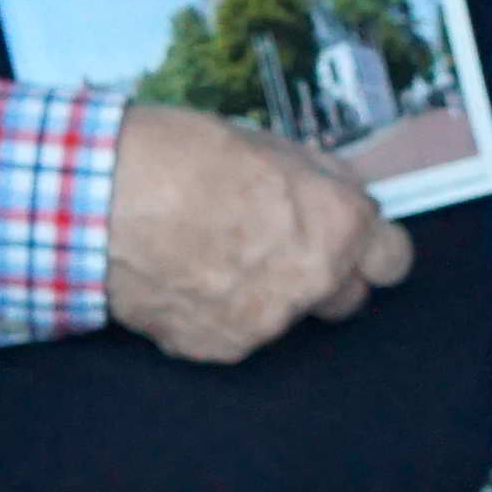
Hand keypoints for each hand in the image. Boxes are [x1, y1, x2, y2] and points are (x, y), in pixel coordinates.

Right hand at [105, 103, 410, 364]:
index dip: (372, 247)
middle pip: (347, 296)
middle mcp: (311, 281)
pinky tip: (186, 274)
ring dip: (267, 293)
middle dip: (324, 274)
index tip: (355, 240)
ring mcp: (265, 322)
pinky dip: (219, 312)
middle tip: (278, 243)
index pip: (394, 259)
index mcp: (337, 225)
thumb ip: (317, 181)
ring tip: (213, 251)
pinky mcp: (218, 346)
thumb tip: (340, 194)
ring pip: (287, 316)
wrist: (98, 199)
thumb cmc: (177, 156)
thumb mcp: (268, 145)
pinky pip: (237, 332)